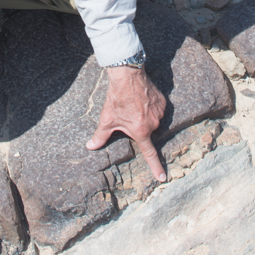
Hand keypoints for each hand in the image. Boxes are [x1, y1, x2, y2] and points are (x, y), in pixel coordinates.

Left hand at [87, 65, 167, 182]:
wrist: (127, 77)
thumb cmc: (116, 99)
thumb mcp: (107, 119)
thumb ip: (100, 136)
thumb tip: (90, 147)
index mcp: (140, 131)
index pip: (149, 154)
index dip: (156, 167)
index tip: (163, 177)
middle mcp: (153, 124)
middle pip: (147, 132)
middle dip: (139, 127)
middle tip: (129, 116)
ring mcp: (160, 112)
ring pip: (153, 120)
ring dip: (145, 117)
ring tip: (134, 106)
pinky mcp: (163, 102)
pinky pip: (158, 110)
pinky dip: (151, 108)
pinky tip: (141, 100)